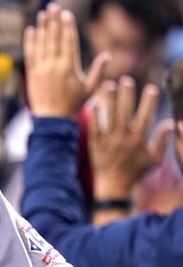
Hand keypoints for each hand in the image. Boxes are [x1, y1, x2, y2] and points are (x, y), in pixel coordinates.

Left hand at [24, 3, 109, 117]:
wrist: (52, 119)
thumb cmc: (73, 104)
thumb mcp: (91, 89)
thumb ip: (99, 71)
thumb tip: (108, 55)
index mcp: (69, 67)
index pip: (68, 42)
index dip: (67, 26)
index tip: (66, 13)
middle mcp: (53, 66)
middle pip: (53, 38)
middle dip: (53, 21)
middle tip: (53, 6)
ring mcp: (40, 69)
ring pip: (41, 44)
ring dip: (41, 27)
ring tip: (42, 13)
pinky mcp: (31, 74)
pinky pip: (30, 54)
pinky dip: (30, 42)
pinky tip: (30, 30)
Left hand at [89, 77, 171, 200]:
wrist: (114, 185)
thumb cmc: (135, 171)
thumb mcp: (153, 159)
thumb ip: (161, 141)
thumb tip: (171, 123)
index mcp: (139, 140)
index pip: (146, 116)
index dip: (149, 101)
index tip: (152, 87)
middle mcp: (124, 138)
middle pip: (125, 111)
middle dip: (127, 95)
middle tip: (126, 80)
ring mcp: (108, 140)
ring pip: (109, 116)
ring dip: (110, 100)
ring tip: (109, 84)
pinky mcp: (95, 143)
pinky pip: (95, 126)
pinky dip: (95, 115)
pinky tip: (94, 102)